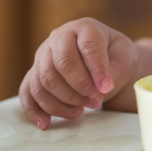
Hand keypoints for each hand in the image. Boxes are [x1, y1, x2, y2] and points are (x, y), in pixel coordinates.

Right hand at [19, 17, 138, 129]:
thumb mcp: (124, 57)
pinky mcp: (34, 73)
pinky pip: (27, 92)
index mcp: (84, 27)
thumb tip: (98, 89)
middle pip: (60, 64)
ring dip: (62, 102)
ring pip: (43, 81)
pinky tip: (45, 123)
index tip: (106, 88)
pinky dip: (34, 109)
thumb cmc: (114, 56)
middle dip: (79, 88)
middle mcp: (59, 37)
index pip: (87, 46)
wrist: (105, 59)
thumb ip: (113, 71)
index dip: (96, 69)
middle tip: (95, 102)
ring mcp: (43, 55)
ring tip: (81, 111)